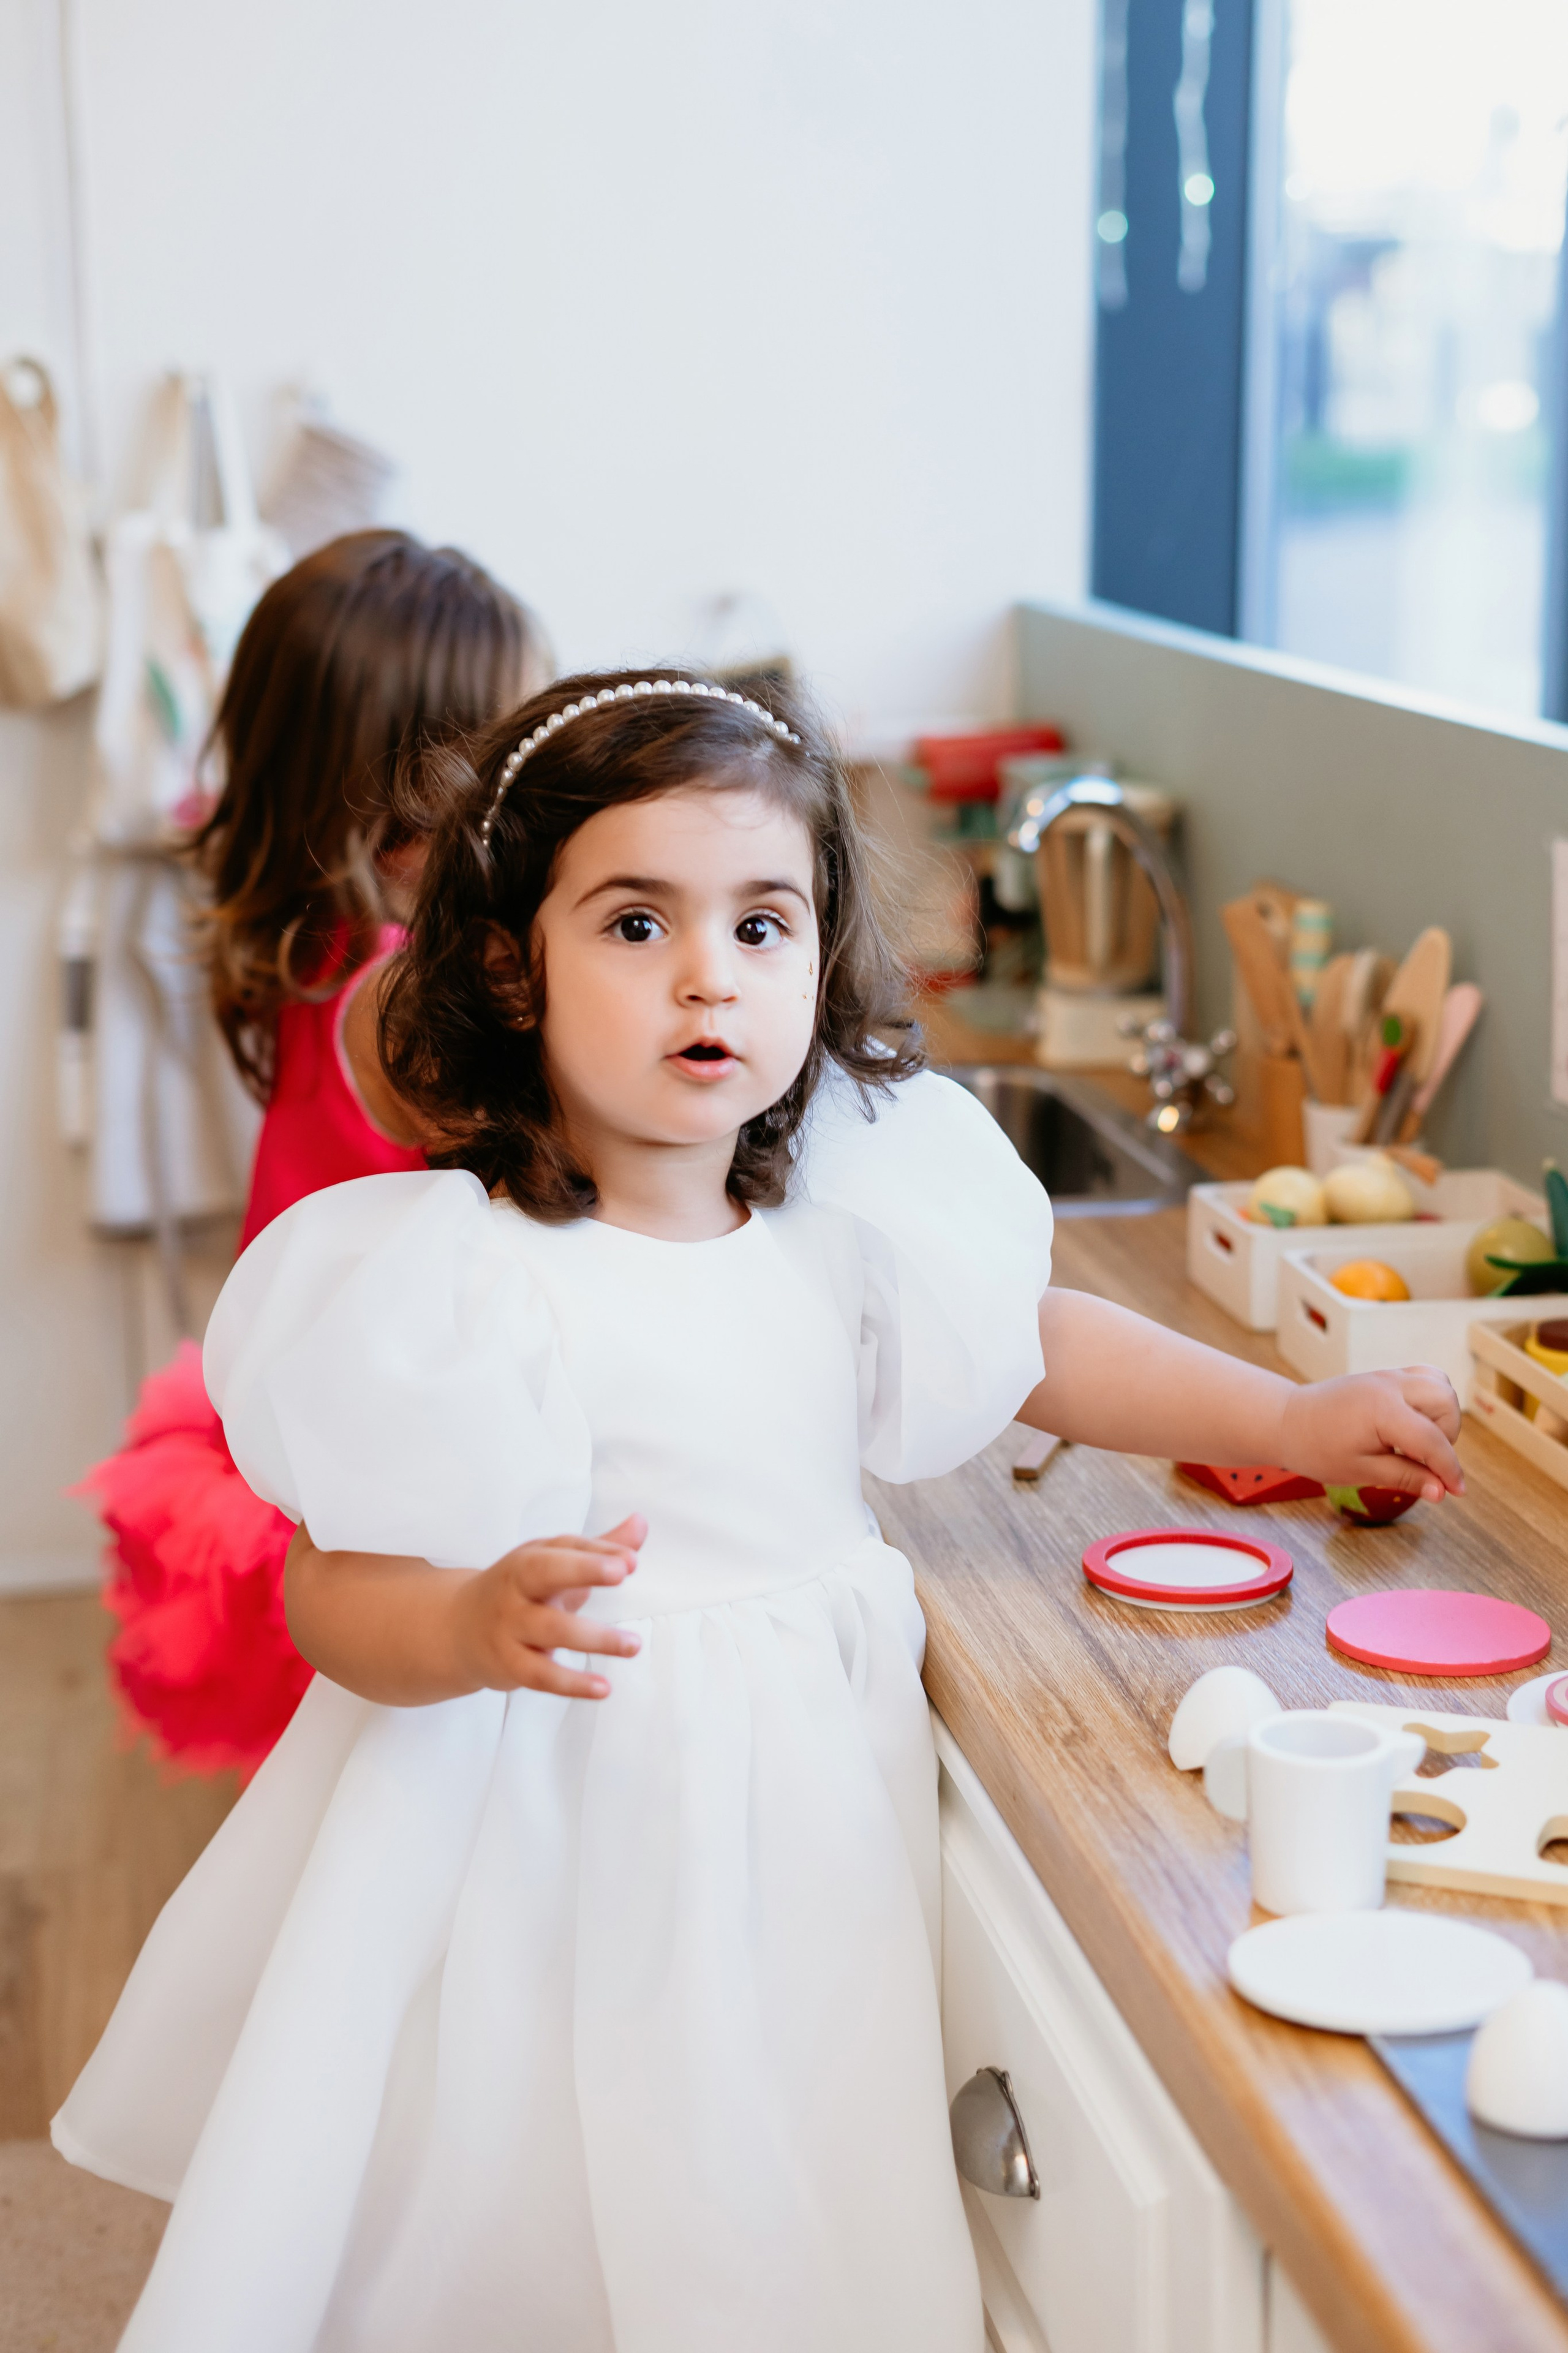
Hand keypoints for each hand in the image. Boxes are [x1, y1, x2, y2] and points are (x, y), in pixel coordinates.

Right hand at [450, 1513, 646, 1699]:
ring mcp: (510, 1628)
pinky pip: (541, 1676)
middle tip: (622, 1571)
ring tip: (633, 1645)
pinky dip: (572, 1684)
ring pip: (550, 1630)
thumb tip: (640, 1523)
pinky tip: (603, 1688)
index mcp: (529, 1561)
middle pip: (544, 1574)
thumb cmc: (520, 1591)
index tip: (630, 1560)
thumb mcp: (553, 1564)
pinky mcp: (510, 1665)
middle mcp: (516, 1590)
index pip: (563, 1548)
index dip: (596, 1552)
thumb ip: (600, 1548)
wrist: (459, 1629)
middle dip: (583, 1570)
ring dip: (594, 1638)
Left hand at [1277, 1367, 1463, 1503]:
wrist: (1287, 1421)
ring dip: (1441, 1416)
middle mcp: (1390, 1385)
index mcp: (1382, 1410)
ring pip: (1440, 1385)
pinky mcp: (1386, 1376)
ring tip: (1417, 1442)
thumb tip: (1441, 1491)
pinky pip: (1424, 1379)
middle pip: (1446, 1402)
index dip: (1449, 1470)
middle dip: (1447, 1436)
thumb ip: (1405, 1477)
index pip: (1432, 1441)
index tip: (1456, 1492)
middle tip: (1423, 1461)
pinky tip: (1414, 1424)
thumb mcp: (1361, 1471)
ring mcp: (1388, 1376)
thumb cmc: (1316, 1448)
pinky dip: (1430, 1400)